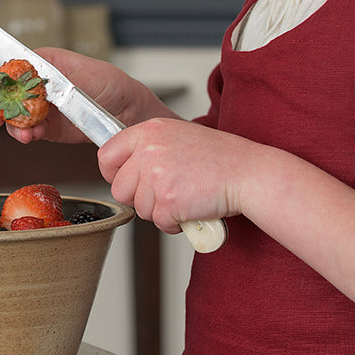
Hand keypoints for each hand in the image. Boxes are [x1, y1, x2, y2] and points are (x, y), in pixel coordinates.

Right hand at [0, 47, 174, 143]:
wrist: (128, 112)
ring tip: (23, 132)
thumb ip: (53, 74)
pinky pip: (30, 131)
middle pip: (6, 94)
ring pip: (14, 116)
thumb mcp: (81, 71)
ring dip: (13, 125)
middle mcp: (39, 86)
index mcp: (45, 64)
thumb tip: (29, 74)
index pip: (12, 67)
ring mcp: (43, 108)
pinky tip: (32, 135)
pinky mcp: (49, 128)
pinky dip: (26, 134)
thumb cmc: (110, 83)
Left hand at [98, 117, 261, 233]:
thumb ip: (148, 147)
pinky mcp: (169, 201)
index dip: (113, 173)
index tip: (125, 179)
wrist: (247, 173)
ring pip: (139, 209)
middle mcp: (149, 151)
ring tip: (184, 196)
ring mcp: (158, 176)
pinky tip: (191, 208)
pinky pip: (158, 222)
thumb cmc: (219, 157)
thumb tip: (123, 166)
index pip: (106, 155)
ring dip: (160, 210)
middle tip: (165, 193)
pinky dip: (174, 223)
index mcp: (149, 131)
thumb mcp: (177, 136)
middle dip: (139, 198)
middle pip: (119, 189)